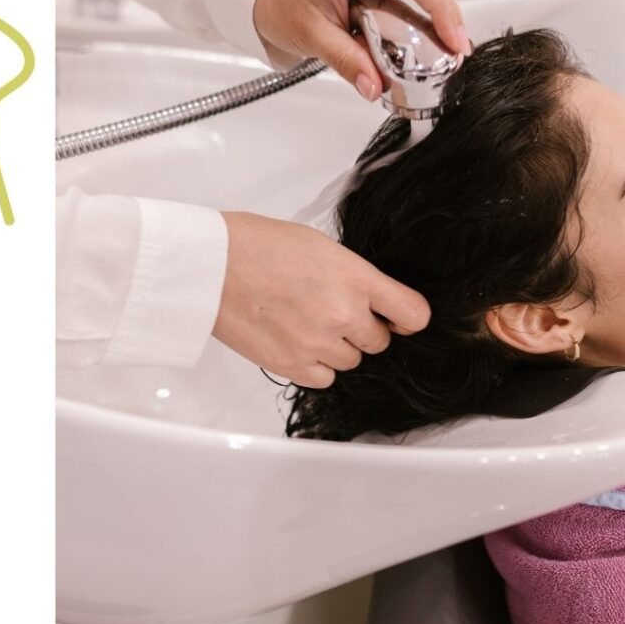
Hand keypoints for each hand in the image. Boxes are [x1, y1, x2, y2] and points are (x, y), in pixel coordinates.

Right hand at [211, 211, 429, 387]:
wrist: (211, 264)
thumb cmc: (259, 245)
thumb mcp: (322, 247)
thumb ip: (353, 277)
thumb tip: (370, 299)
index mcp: (356, 278)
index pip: (413, 313)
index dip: (408, 318)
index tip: (399, 318)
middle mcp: (344, 314)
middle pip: (379, 342)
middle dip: (363, 329)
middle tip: (334, 311)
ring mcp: (318, 343)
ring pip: (351, 362)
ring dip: (338, 348)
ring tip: (308, 323)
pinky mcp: (291, 364)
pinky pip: (324, 378)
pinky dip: (316, 365)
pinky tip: (297, 341)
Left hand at [252, 0, 470, 99]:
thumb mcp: (310, 35)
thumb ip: (346, 62)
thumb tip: (374, 86)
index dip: (441, 7)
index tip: (454, 40)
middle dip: (444, 23)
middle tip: (456, 59)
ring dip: (431, 29)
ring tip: (442, 60)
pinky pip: (409, 4)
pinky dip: (417, 27)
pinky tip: (424, 50)